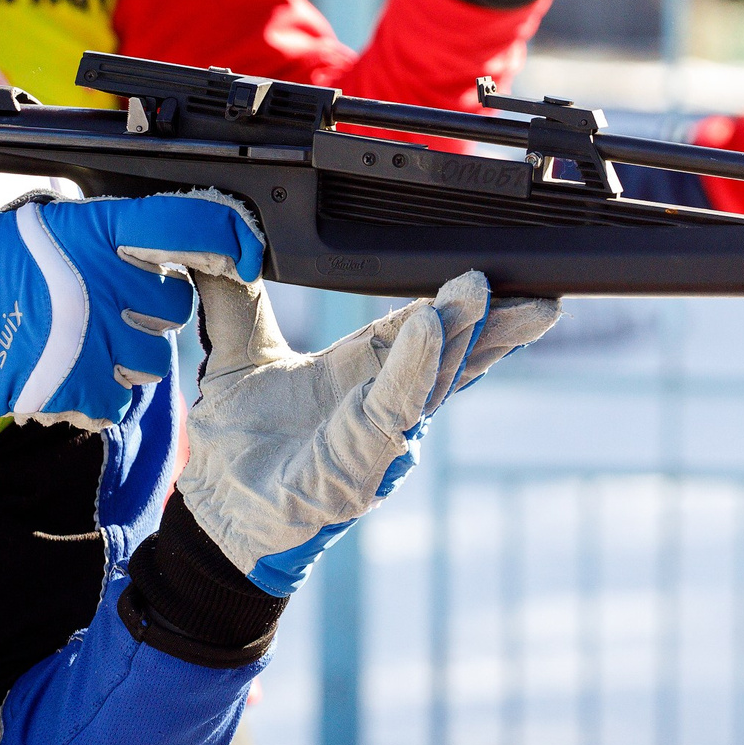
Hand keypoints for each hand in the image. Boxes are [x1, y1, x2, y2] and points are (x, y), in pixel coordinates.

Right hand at [0, 194, 261, 429]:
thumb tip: (146, 234)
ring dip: (130, 355)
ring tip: (86, 344)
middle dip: (154, 307)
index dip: (229, 238)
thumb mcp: (38, 222)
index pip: (191, 226)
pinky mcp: (83, 389)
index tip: (242, 254)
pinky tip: (69, 373)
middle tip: (111, 305)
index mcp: (98, 232)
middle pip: (176, 301)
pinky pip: (123, 398)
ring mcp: (97, 340)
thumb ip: (97, 228)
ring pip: (156, 357)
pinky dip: (101, 393)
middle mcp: (106, 283)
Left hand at [156, 266, 559, 594]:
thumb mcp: (237, 353)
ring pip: (430, 380)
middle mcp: (380, 404)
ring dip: (461, 336)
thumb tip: (222, 231)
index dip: (455, 301)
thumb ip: (231, 293)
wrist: (213, 514)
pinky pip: (392, 410)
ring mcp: (375, 438)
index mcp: (360, 372)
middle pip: (447, 355)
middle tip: (530, 285)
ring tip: (482, 292)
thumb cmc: (238, 444)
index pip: (418, 326)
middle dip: (489, 320)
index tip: (492, 272)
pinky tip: (429, 330)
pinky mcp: (357, 467)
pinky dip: (413, 371)